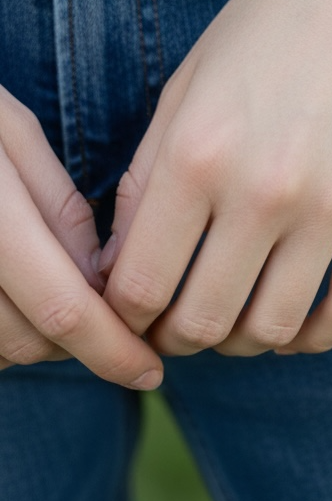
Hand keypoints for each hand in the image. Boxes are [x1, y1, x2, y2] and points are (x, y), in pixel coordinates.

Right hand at [0, 85, 163, 387]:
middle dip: (81, 342)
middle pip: (29, 339)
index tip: (148, 369)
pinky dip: (1, 333)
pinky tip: (16, 297)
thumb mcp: (7, 131)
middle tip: (110, 318)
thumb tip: (97, 274)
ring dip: (37, 341)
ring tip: (62, 298)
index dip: (111, 347)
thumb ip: (55, 202)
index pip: (61, 306)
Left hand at [101, 0, 331, 356]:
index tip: (130, 311)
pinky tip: (294, 321)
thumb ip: (147, 179)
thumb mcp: (185, 87)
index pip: (139, 286)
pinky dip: (313, 335)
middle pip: (202, 322)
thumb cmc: (267, 26)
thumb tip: (124, 267)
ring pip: (272, 329)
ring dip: (241, 342)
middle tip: (176, 322)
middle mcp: (261, 190)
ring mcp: (330, 205)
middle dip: (176, 338)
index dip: (122, 317)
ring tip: (233, 317)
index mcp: (197, 154)